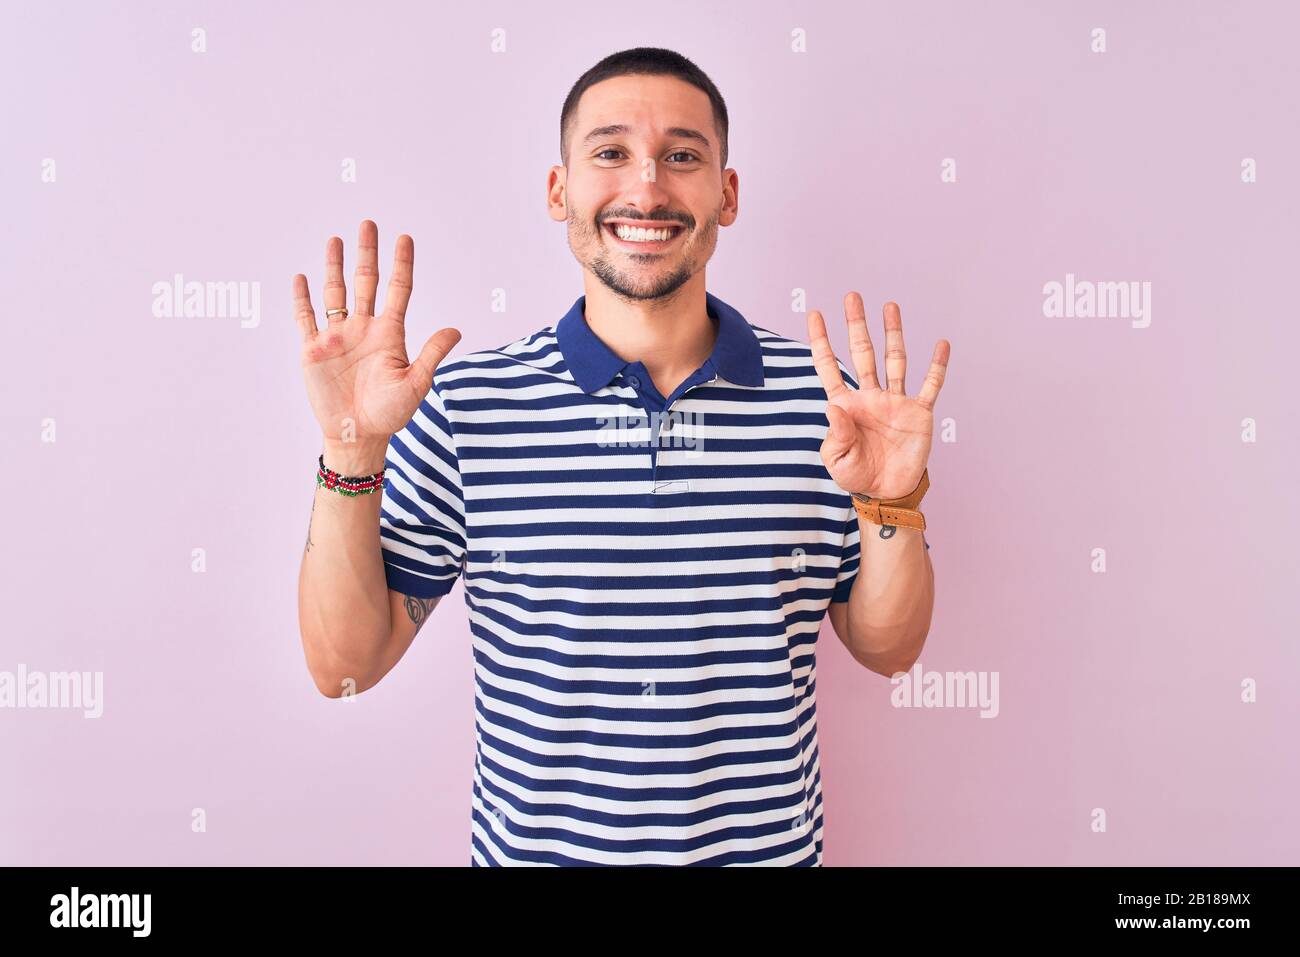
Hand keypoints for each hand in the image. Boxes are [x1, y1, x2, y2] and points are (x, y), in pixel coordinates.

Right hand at [292, 220, 460, 449]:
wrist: (357, 436)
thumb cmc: (389, 414)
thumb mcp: (415, 383)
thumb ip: (431, 354)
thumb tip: (456, 329)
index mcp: (389, 334)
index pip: (397, 290)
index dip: (401, 264)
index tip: (404, 238)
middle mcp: (364, 329)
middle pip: (366, 282)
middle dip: (368, 253)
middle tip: (369, 224)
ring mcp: (338, 337)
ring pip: (335, 292)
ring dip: (335, 266)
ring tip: (336, 239)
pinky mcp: (314, 350)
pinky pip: (306, 318)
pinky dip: (303, 297)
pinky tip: (303, 277)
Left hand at [808, 293, 950, 499]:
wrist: (887, 493)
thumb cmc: (857, 475)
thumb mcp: (837, 459)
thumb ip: (836, 434)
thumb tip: (834, 407)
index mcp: (846, 405)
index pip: (829, 367)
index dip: (821, 342)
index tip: (814, 314)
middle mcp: (870, 396)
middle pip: (862, 353)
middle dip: (856, 325)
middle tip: (852, 296)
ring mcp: (895, 402)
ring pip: (894, 360)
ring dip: (892, 334)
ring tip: (890, 306)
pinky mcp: (918, 413)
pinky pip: (929, 385)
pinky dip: (936, 366)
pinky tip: (941, 344)